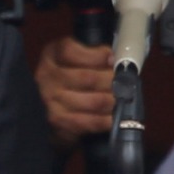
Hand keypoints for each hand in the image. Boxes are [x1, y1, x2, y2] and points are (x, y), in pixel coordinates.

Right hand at [34, 34, 114, 149]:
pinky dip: (108, 119)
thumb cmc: (69, 77)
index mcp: (52, 55)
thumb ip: (93, 54)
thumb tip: (115, 59)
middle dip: (112, 81)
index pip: (71, 52)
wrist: (48, 106)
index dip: (97, 56)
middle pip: (88, 78)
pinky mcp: (59, 122)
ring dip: (113, 100)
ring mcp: (51, 101)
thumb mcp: (74, 57)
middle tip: (125, 83)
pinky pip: (91, 121)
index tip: (113, 59)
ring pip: (94, 102)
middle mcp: (47, 76)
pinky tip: (115, 115)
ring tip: (122, 98)